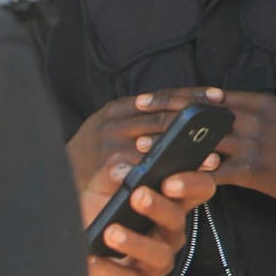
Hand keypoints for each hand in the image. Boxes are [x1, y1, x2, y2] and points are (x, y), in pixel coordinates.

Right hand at [67, 86, 228, 197]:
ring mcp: (106, 144)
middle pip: (162, 118)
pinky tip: (176, 180)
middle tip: (223, 132)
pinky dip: (157, 174)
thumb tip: (187, 114)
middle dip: (195, 125)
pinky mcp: (101, 168)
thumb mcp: (115, 132)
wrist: (51, 180)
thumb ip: (143, 123)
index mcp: (118, 108)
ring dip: (184, 152)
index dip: (192, 96)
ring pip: (152, 144)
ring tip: (211, 160)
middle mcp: (113, 122)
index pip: (162, 96)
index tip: (219, 97)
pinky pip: (134, 170)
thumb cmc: (94, 158)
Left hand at [79, 158, 216, 275]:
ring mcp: (157, 260)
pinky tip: (95, 258)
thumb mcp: (102, 185)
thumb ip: (114, 169)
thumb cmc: (98, 212)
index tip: (170, 180)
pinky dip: (112, 270)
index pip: (199, 189)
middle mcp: (170, 232)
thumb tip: (124, 171)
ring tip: (111, 232)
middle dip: (160, 207)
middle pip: (178, 219)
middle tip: (138, 195)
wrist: (77, 247)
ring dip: (137, 242)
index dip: (193, 183)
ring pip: (160, 254)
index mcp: (171, 203)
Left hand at [138, 90, 275, 207]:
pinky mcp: (257, 169)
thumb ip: (273, 109)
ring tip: (144, 149)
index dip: (180, 95)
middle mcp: (254, 118)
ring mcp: (255, 143)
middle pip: (202, 112)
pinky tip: (174, 181)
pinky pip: (218, 172)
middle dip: (167, 114)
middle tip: (137, 115)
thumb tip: (257, 105)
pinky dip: (195, 176)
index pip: (212, 95)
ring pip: (204, 140)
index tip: (153, 95)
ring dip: (172, 145)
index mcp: (262, 102)